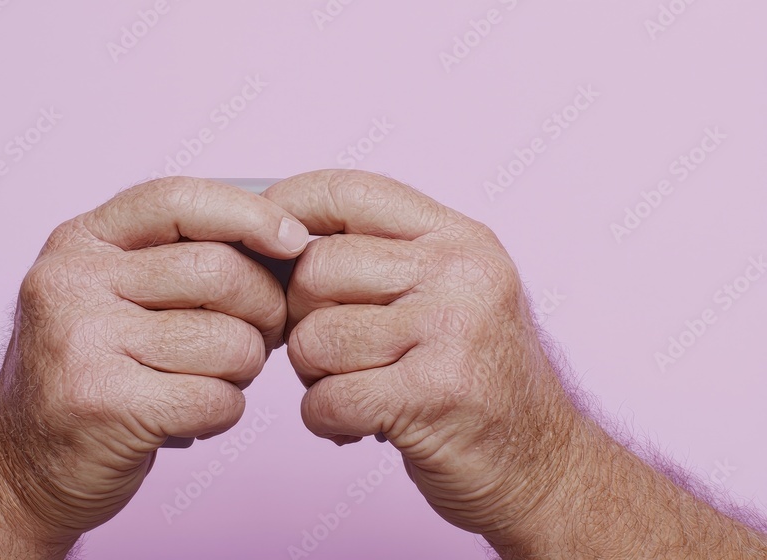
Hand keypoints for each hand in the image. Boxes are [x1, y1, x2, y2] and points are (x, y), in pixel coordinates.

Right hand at [0, 177, 308, 544]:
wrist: (19, 468)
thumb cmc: (93, 374)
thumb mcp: (110, 295)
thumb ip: (175, 258)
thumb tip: (286, 241)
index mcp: (79, 242)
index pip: (177, 199)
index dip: (248, 213)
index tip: (293, 240)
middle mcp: (70, 282)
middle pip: (219, 271)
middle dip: (265, 308)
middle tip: (263, 335)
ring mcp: (81, 342)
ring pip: (228, 340)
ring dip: (246, 367)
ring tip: (216, 377)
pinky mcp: (103, 405)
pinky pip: (216, 397)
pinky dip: (225, 410)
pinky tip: (194, 414)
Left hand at [264, 170, 576, 544]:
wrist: (546, 466)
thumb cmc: (476, 381)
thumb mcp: (450, 295)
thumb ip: (382, 259)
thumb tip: (275, 241)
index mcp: (457, 238)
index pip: (348, 190)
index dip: (287, 207)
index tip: (262, 242)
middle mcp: (460, 273)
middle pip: (314, 269)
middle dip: (300, 319)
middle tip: (331, 353)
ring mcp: (453, 331)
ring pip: (313, 338)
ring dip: (314, 377)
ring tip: (356, 388)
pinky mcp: (436, 395)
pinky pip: (326, 398)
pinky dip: (326, 420)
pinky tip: (359, 424)